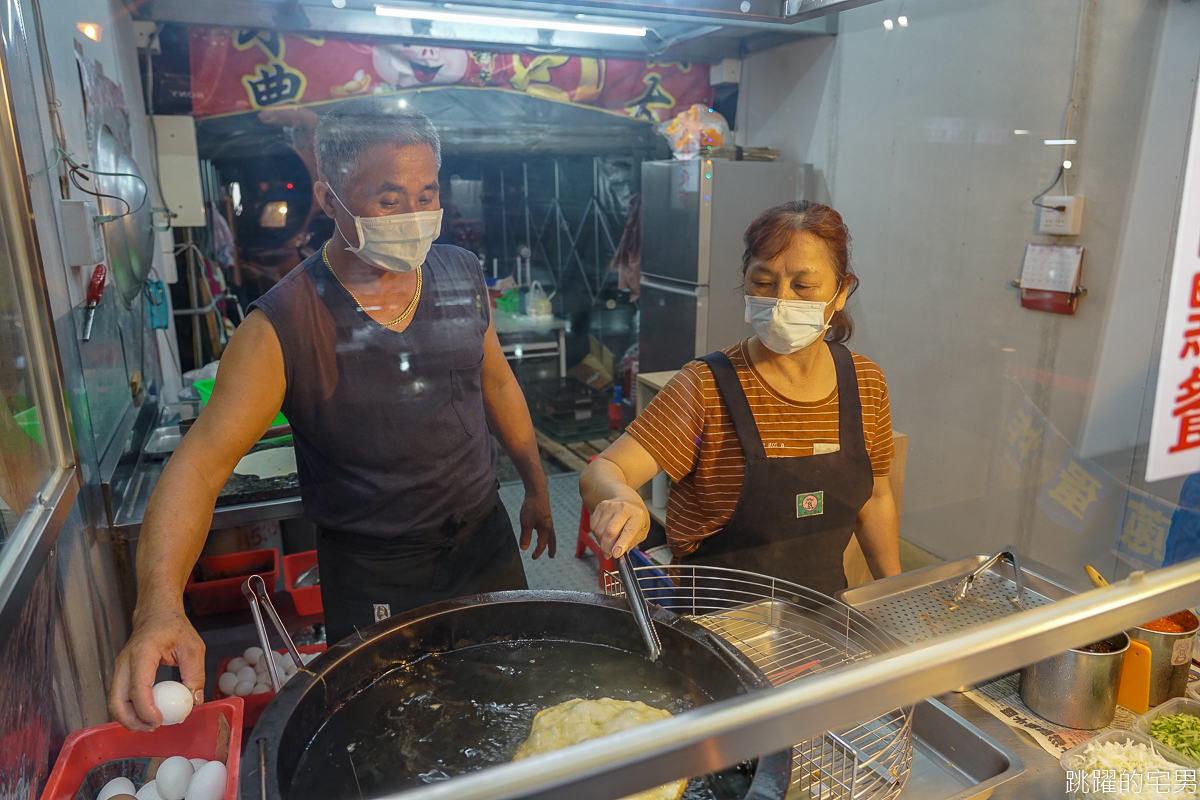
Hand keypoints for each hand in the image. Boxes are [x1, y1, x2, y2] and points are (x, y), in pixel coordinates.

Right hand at [108, 603, 205, 730]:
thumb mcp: (193, 648)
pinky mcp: (120, 673)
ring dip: (128, 718)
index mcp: (142, 653)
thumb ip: (195, 674)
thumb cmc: (174, 627)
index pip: (137, 688)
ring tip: (149, 725)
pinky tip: (144, 715)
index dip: (145, 709)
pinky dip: (128, 710)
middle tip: (152, 729)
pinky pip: (118, 696)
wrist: (157, 613)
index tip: (158, 721)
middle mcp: (124, 662)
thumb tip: (195, 701)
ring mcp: (119, 668)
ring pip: (114, 701)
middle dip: (131, 720)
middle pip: (116, 700)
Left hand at [519, 489, 556, 558]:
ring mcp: (548, 520)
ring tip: (548, 545)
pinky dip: (546, 534)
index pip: (542, 544)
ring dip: (549, 541)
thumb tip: (524, 548)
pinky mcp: (545, 515)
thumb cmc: (532, 507)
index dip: (538, 552)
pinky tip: (541, 531)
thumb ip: (525, 536)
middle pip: (551, 540)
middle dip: (551, 548)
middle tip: (551, 556)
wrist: (537, 492)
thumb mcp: (526, 522)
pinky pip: (547, 528)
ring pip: (550, 534)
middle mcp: (549, 525)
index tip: (533, 558)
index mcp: (545, 529)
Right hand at [590, 496, 649, 559]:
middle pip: (610, 531)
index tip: (616, 555)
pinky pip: (593, 526)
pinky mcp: (600, 507)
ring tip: (608, 543)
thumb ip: (632, 543)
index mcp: (637, 515)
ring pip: (599, 530)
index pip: (628, 531)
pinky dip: (597, 535)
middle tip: (608, 555)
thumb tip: (620, 554)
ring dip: (601, 542)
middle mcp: (623, 509)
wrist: (627, 497)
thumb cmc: (636, 516)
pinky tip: (604, 535)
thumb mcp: (642, 530)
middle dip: (607, 547)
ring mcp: (610, 507)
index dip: (621, 544)